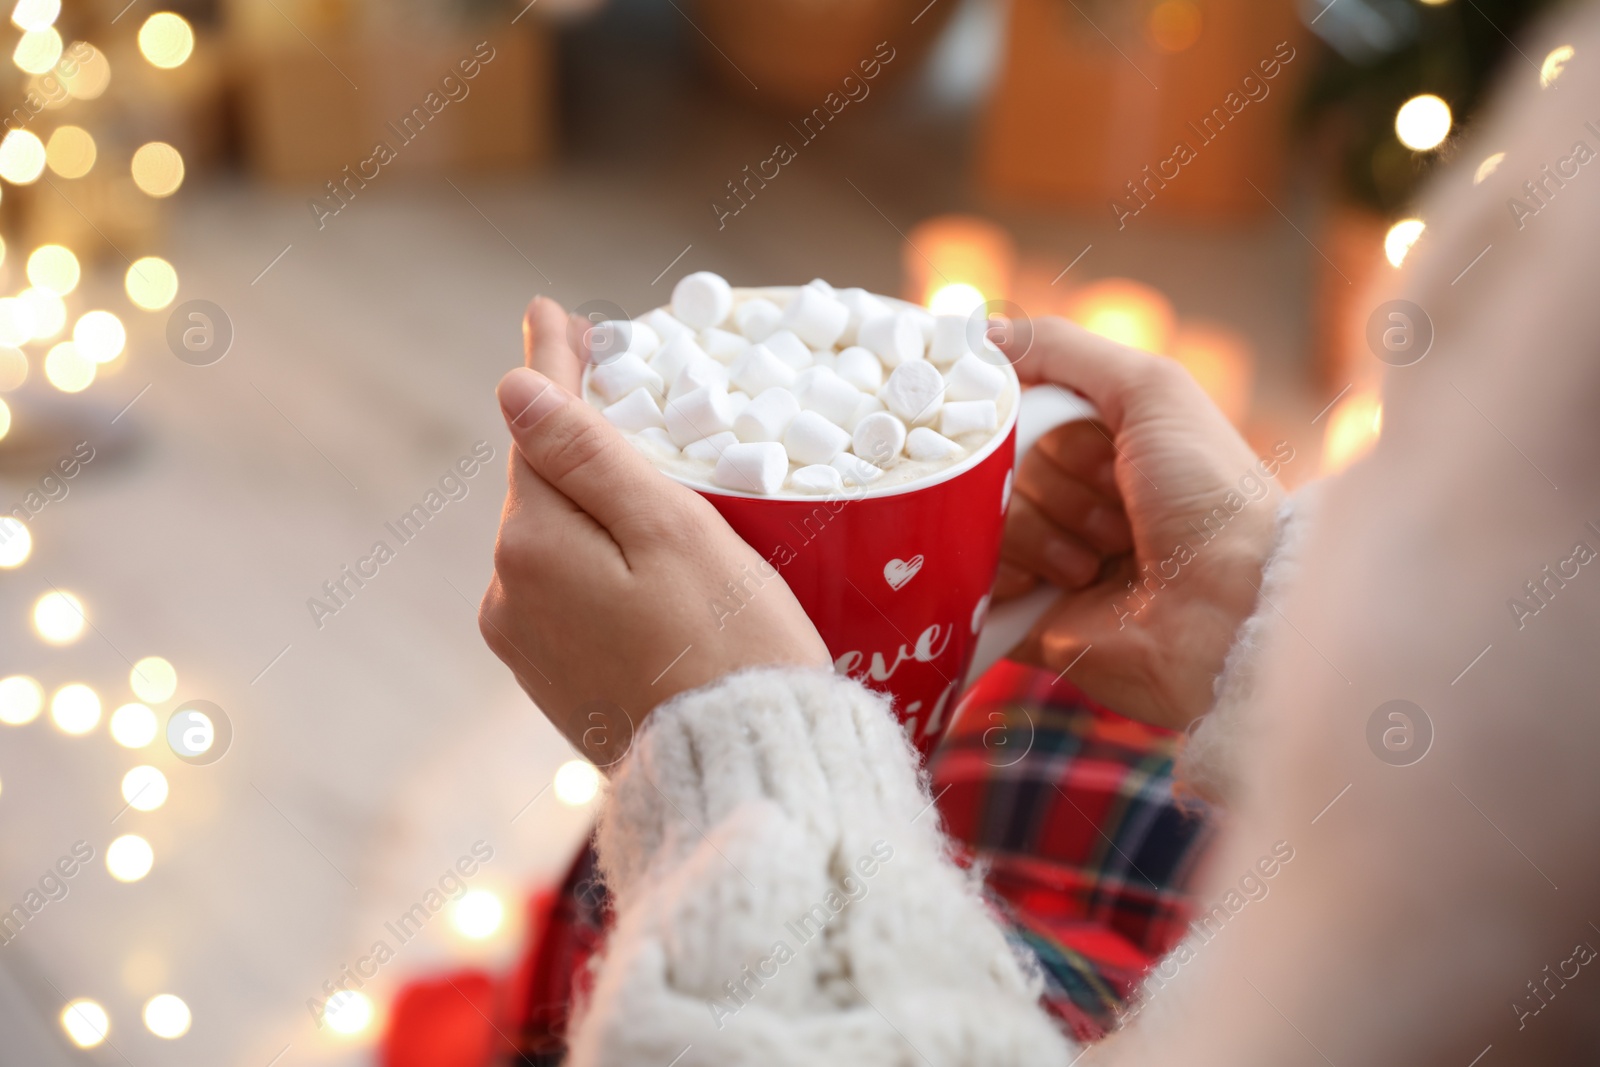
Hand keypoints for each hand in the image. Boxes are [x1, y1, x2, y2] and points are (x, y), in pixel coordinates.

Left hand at [479, 297, 829, 765]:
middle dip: (577, 436)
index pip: (540, 429)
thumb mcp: (671, 531)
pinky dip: (597, 561)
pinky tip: (641, 562)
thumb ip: (588, 455)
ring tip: (645, 477)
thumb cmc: (731, 644)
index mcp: (534, 544)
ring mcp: (525, 643)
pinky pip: (567, 592)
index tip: (552, 311)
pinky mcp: (552, 680)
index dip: (555, 366)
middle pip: (544, 486)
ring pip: (557, 540)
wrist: (741, 772)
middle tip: (616, 377)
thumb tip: (513, 388)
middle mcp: (509, 594)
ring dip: (590, 504)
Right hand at [995, 317, 1286, 731]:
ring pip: (985, 521)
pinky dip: (1007, 578)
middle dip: (1056, 481)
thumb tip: (981, 329)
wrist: (1231, 609)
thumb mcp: (1151, 389)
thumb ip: (1063, 347)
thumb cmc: (1209, 494)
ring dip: (1044, 534)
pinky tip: (1056, 588)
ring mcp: (1046, 557)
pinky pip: (973, 580)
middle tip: (1118, 507)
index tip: (1056, 426)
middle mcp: (1072, 498)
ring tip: (1100, 561)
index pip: (1019, 410)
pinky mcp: (1025, 614)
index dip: (1033, 417)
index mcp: (1102, 445)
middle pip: (1002, 465)